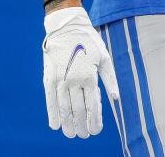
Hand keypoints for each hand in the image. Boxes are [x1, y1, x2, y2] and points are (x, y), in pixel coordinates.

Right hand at [42, 7, 119, 138]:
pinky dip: (52, 113)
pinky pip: (50, 100)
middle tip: (84, 136)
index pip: (92, 105)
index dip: (94, 120)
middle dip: (82, 125)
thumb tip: (116, 99)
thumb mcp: (104, 58)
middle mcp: (74, 80)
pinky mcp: (48, 78)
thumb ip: (110, 79)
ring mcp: (60, 80)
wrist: (67, 27)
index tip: (96, 131)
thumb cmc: (90, 43)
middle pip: (77, 110)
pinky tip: (55, 125)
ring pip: (63, 108)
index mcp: (90, 76)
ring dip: (67, 123)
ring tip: (71, 134)